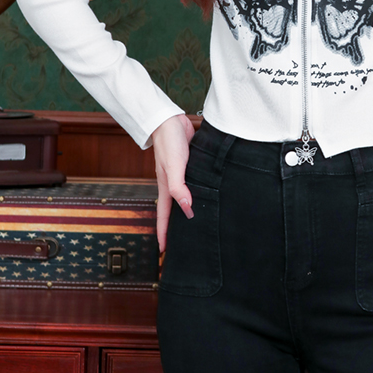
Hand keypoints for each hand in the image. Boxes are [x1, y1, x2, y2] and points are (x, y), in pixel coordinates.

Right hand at [152, 113, 195, 251]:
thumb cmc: (169, 143)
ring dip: (188, 210)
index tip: (165, 251)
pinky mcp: (190, 166)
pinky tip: (208, 195)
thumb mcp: (174, 167)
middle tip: (183, 243)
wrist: (170, 121)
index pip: (165, 216)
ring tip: (197, 223)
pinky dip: (198, 193)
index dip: (164, 234)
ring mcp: (181, 175)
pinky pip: (194, 184)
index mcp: (166, 187)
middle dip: (175, 227)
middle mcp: (173, 183)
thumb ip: (179, 187)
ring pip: (185, 198)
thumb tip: (187, 208)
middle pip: (174, 210)